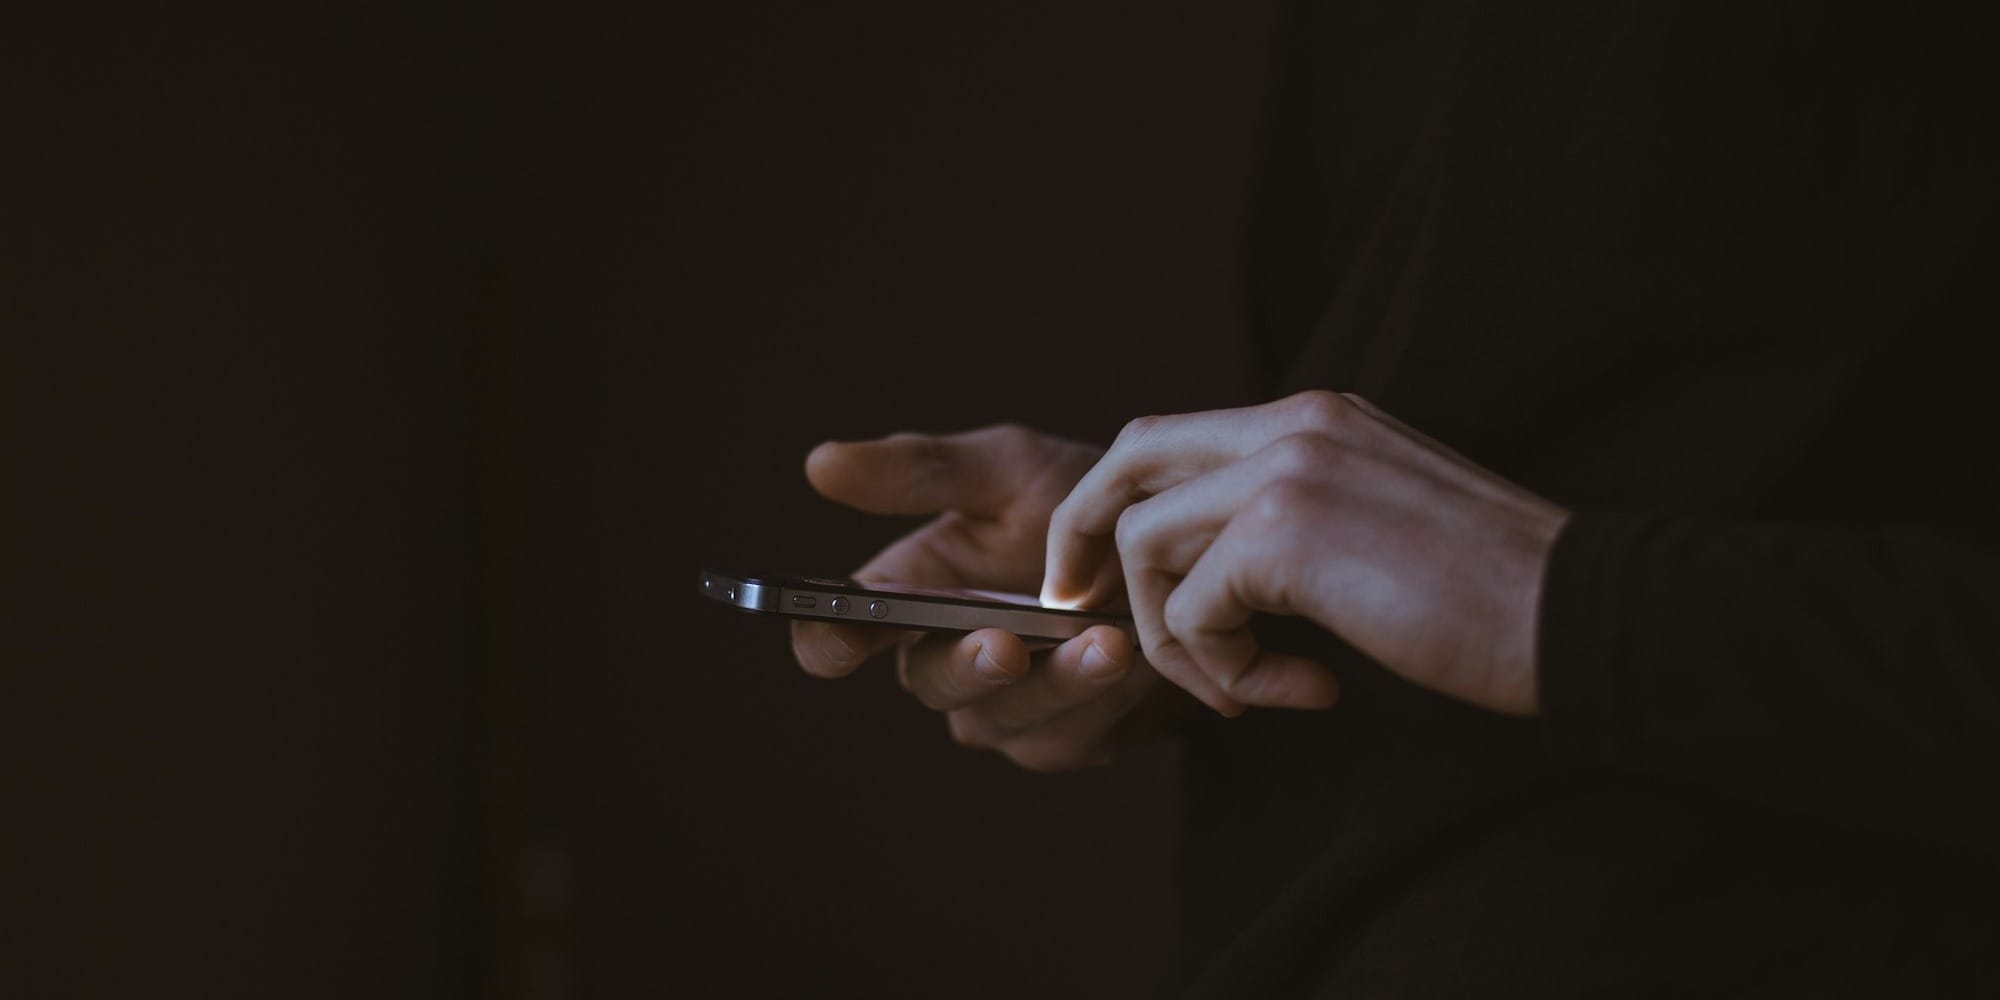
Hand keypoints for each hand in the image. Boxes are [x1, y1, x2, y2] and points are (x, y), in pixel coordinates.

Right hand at [790, 424, 1218, 770]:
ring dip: (1055, 684)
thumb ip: (921, 471)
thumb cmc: (1080, 501)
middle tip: (1005, 644)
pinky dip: (1104, 699)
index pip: (838, 636)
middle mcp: (945, 660)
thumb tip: (819, 463)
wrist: (1181, 547)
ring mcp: (1005, 709)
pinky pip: (1070, 736)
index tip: (842, 636)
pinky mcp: (1067, 739)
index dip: (829, 642)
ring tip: (1107, 641)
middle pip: (929, 684)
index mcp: (909, 596)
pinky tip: (1138, 658)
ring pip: (1003, 719)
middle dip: (967, 666)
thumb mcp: (1008, 469)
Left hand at [1041, 390, 1570, 715]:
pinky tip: (1297, 691)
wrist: (1578, 614)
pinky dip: (1222, 671)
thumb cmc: (1491, 595)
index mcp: (1316, 417)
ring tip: (1241, 688)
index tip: (1102, 577)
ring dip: (1173, 635)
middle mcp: (1293, 422)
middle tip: (1079, 610)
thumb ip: (1294, 521)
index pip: (1171, 437)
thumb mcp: (1376, 526)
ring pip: (1145, 542)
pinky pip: (1193, 610)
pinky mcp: (1286, 532)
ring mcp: (1287, 468)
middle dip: (1084, 537)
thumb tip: (1212, 573)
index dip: (1117, 505)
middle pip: (1128, 458)